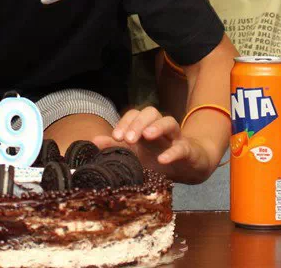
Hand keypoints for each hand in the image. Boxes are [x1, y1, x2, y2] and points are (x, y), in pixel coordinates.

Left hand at [91, 107, 213, 183]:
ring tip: (147, 136)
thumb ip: (115, 146)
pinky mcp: (188, 150)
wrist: (187, 169)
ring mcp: (175, 137)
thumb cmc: (157, 159)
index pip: (134, 114)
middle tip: (128, 139)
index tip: (116, 137)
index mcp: (145, 127)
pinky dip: (172, 151)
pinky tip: (162, 159)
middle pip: (151, 112)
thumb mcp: (135, 154)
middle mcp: (160, 128)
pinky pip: (182, 146)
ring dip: (157, 127)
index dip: (125, 122)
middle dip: (138, 123)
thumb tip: (93, 140)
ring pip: (169, 122)